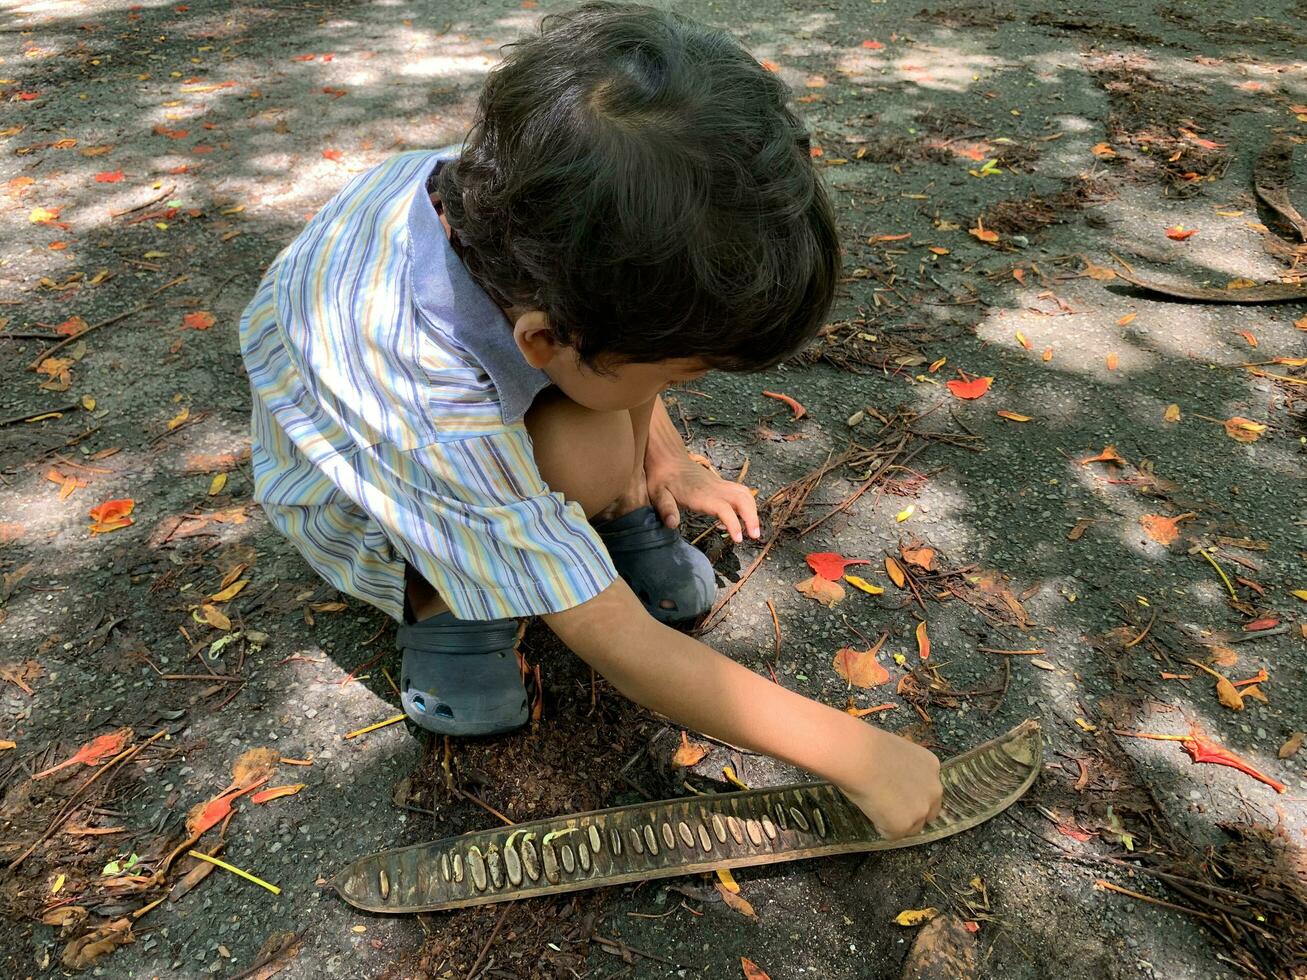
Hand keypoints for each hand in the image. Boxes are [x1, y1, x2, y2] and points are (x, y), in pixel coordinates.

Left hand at [645, 457, 759, 543]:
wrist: (667, 458)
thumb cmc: (662, 478)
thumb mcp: (658, 494)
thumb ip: (666, 509)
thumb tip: (672, 525)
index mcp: (701, 494)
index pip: (725, 509)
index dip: (734, 523)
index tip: (739, 539)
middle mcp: (715, 488)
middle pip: (743, 499)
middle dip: (752, 517)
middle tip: (755, 536)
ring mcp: (720, 484)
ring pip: (745, 494)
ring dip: (753, 510)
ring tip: (753, 529)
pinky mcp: (720, 484)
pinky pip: (741, 491)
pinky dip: (748, 504)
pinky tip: (745, 516)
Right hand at [840, 729, 942, 839]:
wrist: (858, 756)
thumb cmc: (867, 747)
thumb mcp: (896, 753)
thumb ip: (903, 771)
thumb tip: (893, 782)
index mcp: (932, 766)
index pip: (928, 790)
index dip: (911, 794)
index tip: (896, 793)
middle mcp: (934, 790)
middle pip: (927, 812)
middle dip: (910, 813)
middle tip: (887, 807)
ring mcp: (921, 809)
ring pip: (911, 827)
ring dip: (894, 820)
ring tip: (874, 804)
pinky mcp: (904, 825)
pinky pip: (891, 834)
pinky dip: (879, 825)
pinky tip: (869, 807)